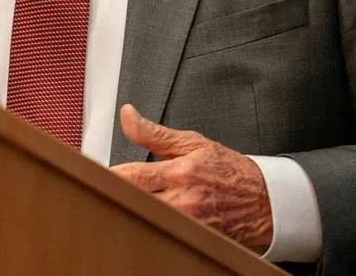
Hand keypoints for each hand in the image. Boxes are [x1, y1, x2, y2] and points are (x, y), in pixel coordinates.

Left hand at [110, 104, 273, 249]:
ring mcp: (186, 225)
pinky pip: (159, 237)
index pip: (131, 176)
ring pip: (142, 222)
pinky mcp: (190, 240)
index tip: (92, 172)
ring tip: (116, 206)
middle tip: (97, 191)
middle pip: (131, 202)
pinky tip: (139, 223)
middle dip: (113, 196)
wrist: (263, 199)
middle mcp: (182, 200)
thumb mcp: (194, 142)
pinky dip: (146, 228)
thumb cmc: (229, 170)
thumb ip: (154, 133)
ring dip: (127, 213)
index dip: (107, 175)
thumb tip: (127, 116)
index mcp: (180, 172)